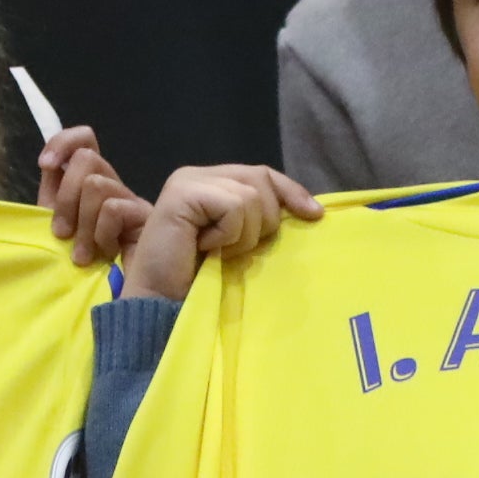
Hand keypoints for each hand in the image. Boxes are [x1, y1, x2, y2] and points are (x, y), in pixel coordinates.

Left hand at [37, 120, 146, 267]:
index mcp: (87, 184)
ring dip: (83, 225)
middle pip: (86, 158)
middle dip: (66, 197)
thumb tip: (49, 163)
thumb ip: (53, 193)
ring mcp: (131, 200)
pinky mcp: (146, 216)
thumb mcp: (55, 227)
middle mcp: (112, 186)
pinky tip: (108, 255)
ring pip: (96, 184)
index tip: (45, 165)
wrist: (107, 302)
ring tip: (83, 256)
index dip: (63, 142)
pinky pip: (113, 209)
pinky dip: (102, 235)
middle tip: (62, 234)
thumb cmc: (77, 269)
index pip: (84, 139)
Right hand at [127, 163, 318, 301]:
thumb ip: (260, 217)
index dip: (291, 191)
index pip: (262, 174)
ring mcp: (188, 180)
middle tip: (234, 249)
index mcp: (211, 182)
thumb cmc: (201, 280)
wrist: (163, 303)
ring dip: (242, 234)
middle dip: (263, 221)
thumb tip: (310, 209)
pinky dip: (228, 234)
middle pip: (261, 179)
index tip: (314, 215)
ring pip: (251, 196)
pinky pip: (234, 207)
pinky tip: (204, 247)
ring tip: (217, 250)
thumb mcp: (240, 242)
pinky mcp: (183, 193)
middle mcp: (198, 174)